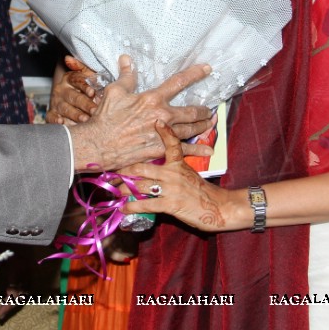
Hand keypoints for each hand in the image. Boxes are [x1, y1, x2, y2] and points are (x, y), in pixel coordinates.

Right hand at [46, 56, 98, 123]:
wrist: (69, 101)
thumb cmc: (83, 88)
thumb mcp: (85, 75)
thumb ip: (81, 67)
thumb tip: (67, 58)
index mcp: (69, 78)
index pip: (76, 80)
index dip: (84, 86)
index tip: (92, 92)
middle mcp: (61, 90)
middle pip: (73, 96)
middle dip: (84, 104)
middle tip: (94, 110)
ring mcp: (56, 102)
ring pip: (65, 108)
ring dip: (75, 114)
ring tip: (85, 119)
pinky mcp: (51, 113)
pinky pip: (52, 117)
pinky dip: (56, 120)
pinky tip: (62, 122)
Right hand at [69, 56, 213, 172]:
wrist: (98, 144)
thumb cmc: (105, 117)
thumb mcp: (115, 91)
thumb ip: (126, 76)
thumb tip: (127, 58)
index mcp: (153, 99)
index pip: (179, 82)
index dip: (195, 74)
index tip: (207, 69)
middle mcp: (162, 115)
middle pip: (191, 112)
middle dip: (203, 111)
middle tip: (209, 110)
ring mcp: (163, 134)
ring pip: (191, 130)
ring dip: (203, 127)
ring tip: (209, 125)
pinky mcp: (160, 150)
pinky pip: (183, 150)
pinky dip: (197, 151)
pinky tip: (208, 151)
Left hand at [121, 121, 245, 232]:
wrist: (218, 207)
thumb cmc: (201, 190)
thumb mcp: (189, 172)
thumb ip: (173, 165)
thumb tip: (158, 162)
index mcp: (178, 162)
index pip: (170, 142)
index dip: (163, 131)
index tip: (153, 121)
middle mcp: (173, 172)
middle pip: (142, 166)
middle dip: (124, 169)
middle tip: (110, 170)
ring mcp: (172, 188)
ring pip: (140, 185)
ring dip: (124, 189)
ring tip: (113, 190)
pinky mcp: (171, 204)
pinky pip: (147, 204)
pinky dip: (133, 207)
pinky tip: (124, 208)